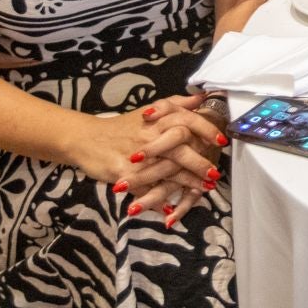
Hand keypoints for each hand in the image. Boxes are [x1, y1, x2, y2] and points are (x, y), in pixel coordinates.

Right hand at [71, 95, 222, 222]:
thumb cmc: (122, 126)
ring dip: (185, 182)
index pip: (187, 121)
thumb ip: (176, 105)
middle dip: (199, 162)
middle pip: (179, 148)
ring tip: (202, 190)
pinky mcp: (122, 173)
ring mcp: (135, 156)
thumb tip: (202, 97)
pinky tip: (168, 209)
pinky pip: (142, 189)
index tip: (221, 141)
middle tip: (214, 173)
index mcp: (157, 119)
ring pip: (164, 170)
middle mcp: (148, 135)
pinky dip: (155, 200)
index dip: (206, 130)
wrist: (86, 138)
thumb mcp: (149, 110)